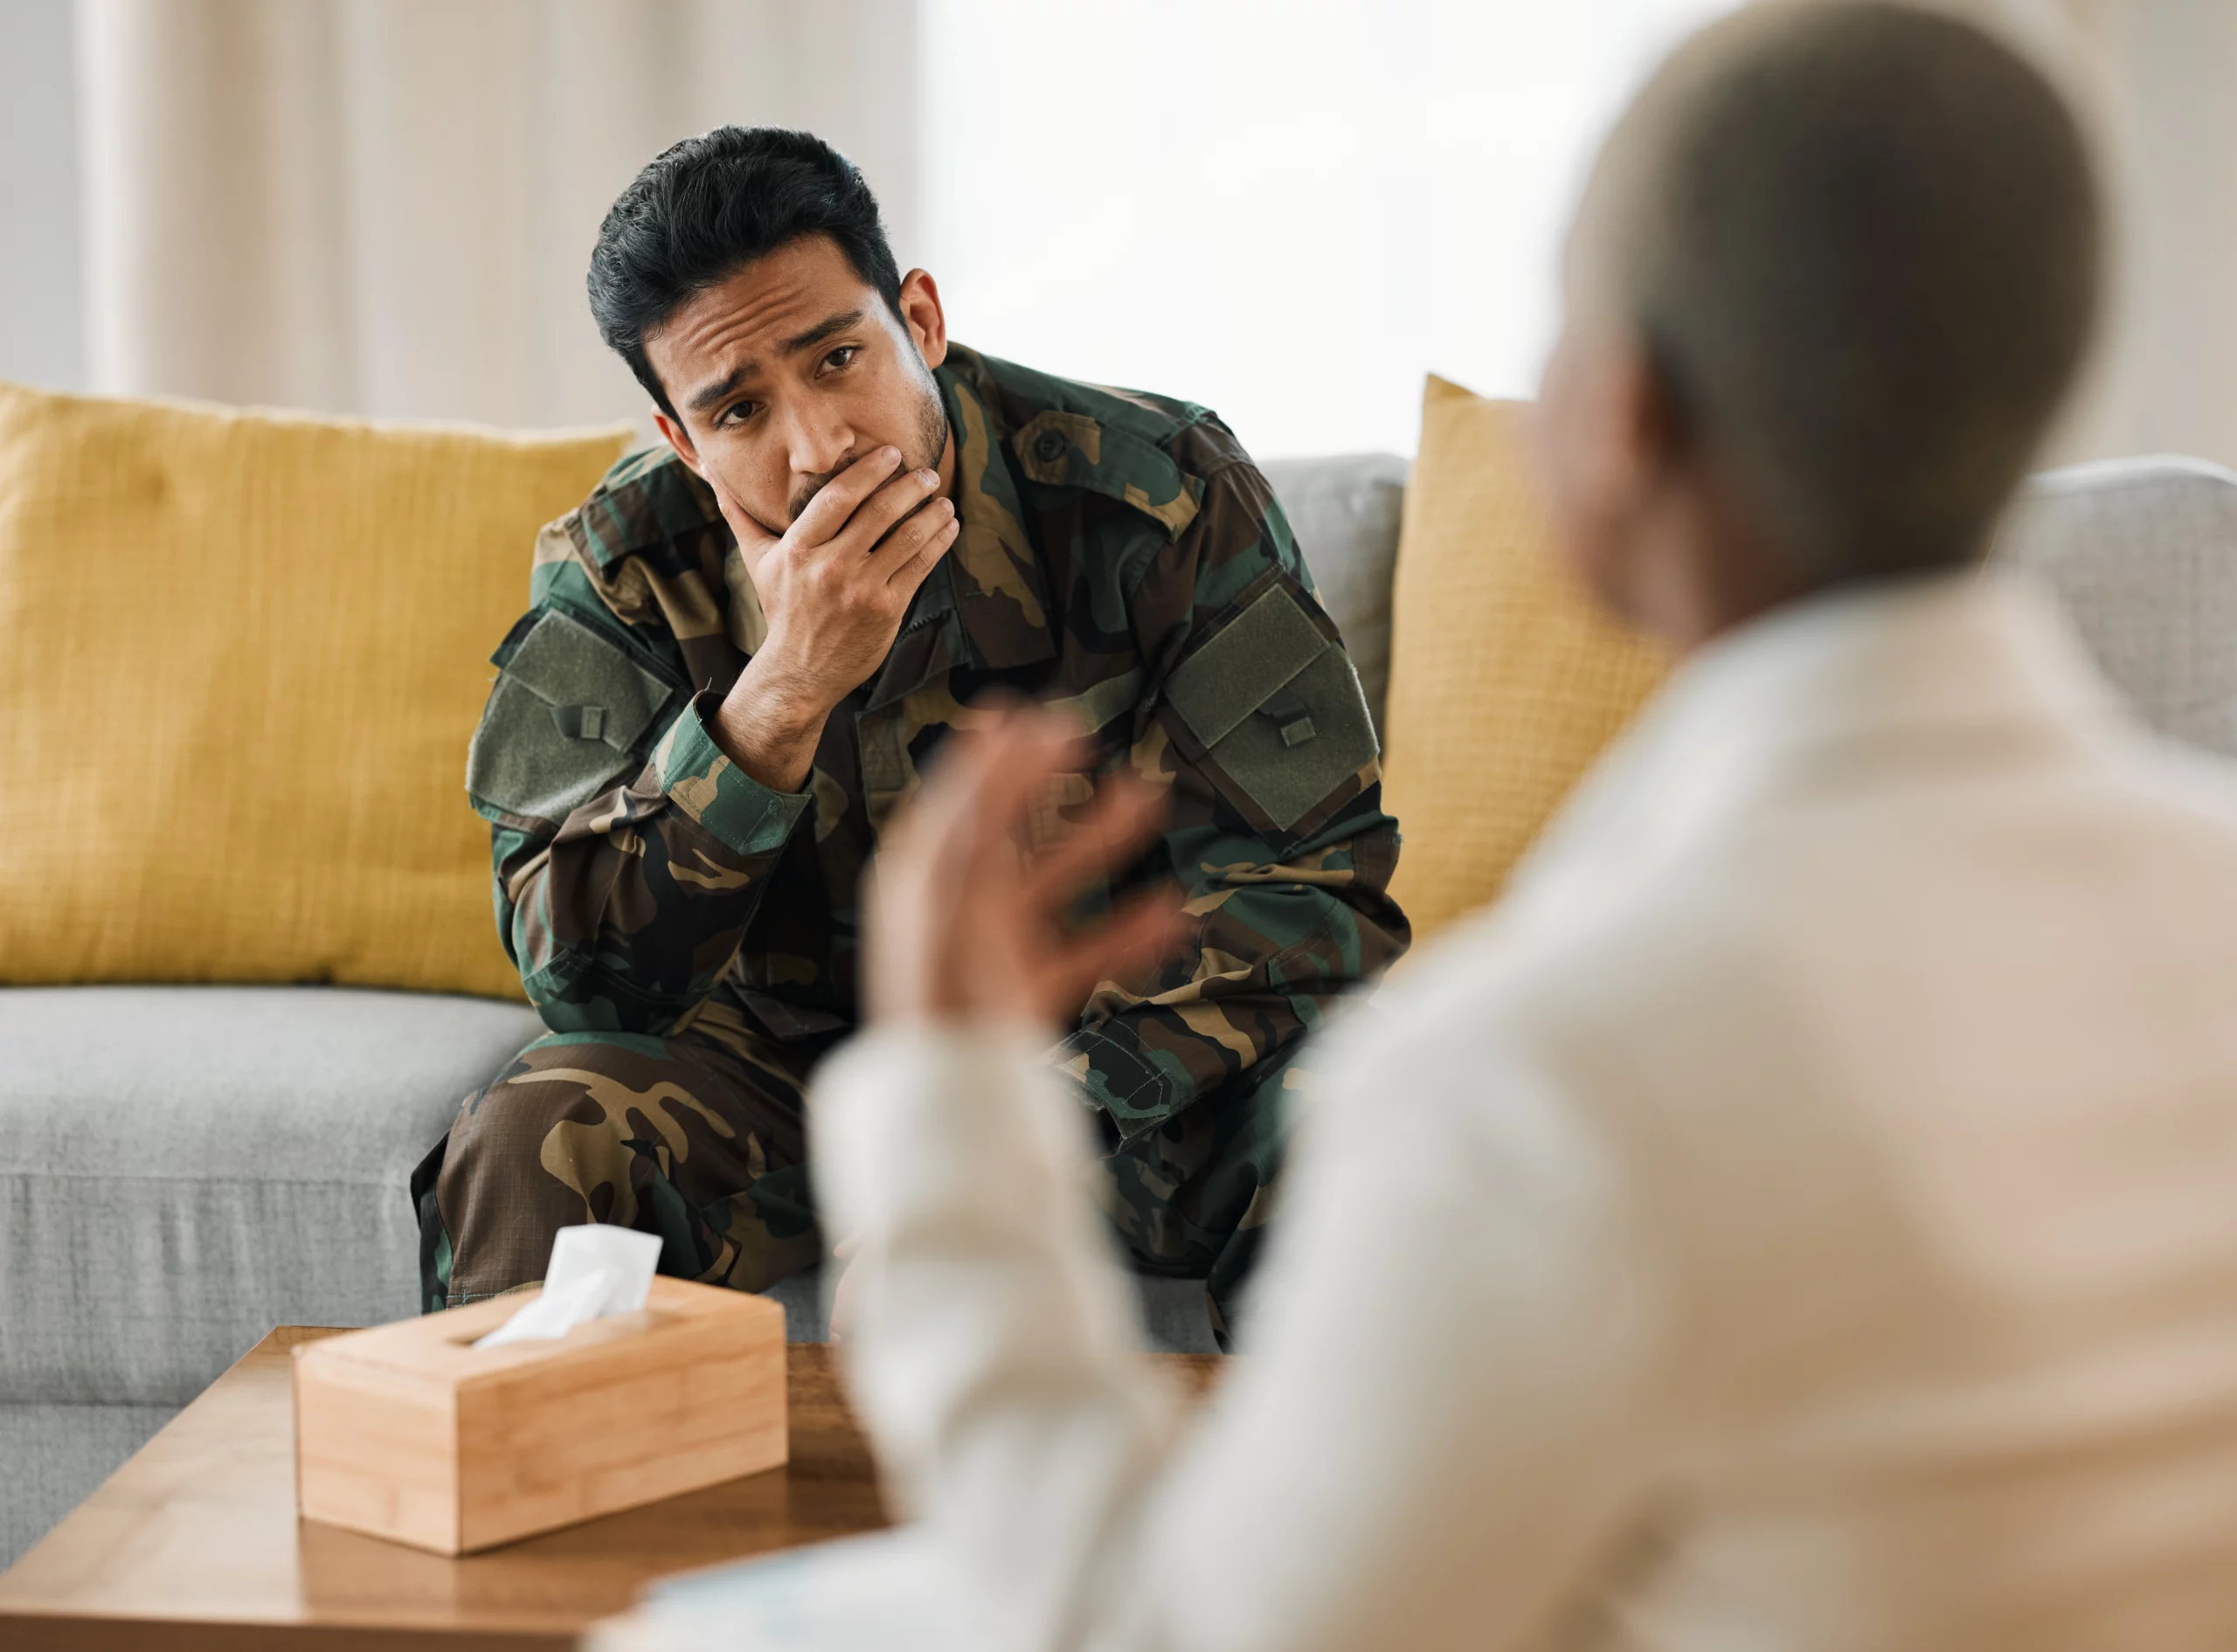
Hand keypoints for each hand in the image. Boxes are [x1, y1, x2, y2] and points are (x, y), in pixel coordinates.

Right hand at [708, 448, 959, 790]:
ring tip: (942, 499)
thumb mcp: (757, 560)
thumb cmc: (782, 609)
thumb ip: (739, 514)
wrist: (800, 671)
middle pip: (878, 512)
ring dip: (931, 513)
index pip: (838, 496)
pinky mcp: (887, 609)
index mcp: (799, 549)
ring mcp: (861, 589)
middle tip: (926, 472)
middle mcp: (830, 567)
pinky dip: (938, 542)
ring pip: (905, 538)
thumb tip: (710, 470)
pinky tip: (948, 527)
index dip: (869, 470)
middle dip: (909, 486)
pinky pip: (920, 567)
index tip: (891, 452)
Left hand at [864, 704, 1188, 1028]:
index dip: (991, 754)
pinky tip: (1169, 912)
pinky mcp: (1026, 993)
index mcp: (922, 877)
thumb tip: (999, 732)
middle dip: (1050, 785)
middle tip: (1087, 739)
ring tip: (1149, 801)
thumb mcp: (951, 882)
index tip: (1033, 712)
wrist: (944, 1098)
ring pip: (1055, 881)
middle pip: (1007, 829)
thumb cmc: (935, 990)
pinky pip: (1084, 950)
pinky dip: (1126, 930)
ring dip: (1102, 840)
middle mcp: (954, 907)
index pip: (957, 796)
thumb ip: (977, 810)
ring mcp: (992, 950)